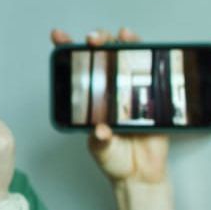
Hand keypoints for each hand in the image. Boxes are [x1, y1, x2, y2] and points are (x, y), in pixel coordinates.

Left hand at [51, 27, 169, 184]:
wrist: (140, 174)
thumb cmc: (115, 159)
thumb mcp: (101, 149)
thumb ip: (101, 140)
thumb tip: (101, 130)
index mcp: (90, 98)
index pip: (76, 68)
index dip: (67, 49)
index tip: (58, 36)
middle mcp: (109, 89)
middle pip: (102, 55)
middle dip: (97, 40)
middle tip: (92, 41)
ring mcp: (130, 90)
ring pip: (126, 57)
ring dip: (124, 41)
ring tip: (121, 35)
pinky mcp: (152, 96)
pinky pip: (151, 72)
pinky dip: (148, 56)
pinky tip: (143, 48)